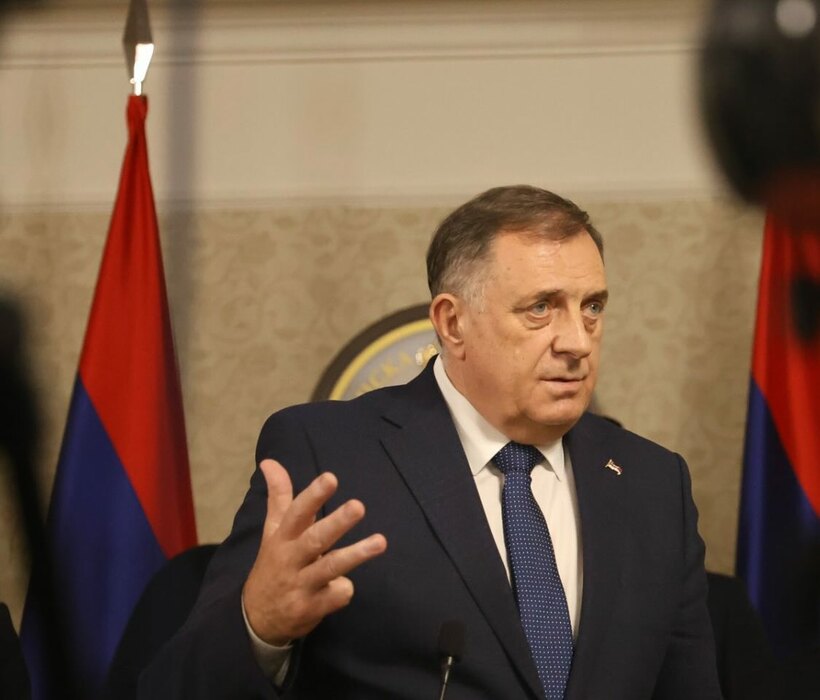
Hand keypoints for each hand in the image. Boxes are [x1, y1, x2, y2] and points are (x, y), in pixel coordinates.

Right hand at [242, 459, 387, 645]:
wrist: (256, 619)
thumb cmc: (273, 564)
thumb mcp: (272, 530)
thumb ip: (278, 496)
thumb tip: (269, 461)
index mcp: (282, 537)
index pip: (296, 512)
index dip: (313, 495)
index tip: (331, 478)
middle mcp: (290, 559)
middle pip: (315, 538)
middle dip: (337, 523)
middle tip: (359, 506)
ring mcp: (300, 584)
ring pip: (331, 567)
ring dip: (356, 554)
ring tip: (381, 541)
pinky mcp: (311, 608)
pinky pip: (336, 596)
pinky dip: (343, 590)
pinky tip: (344, 587)